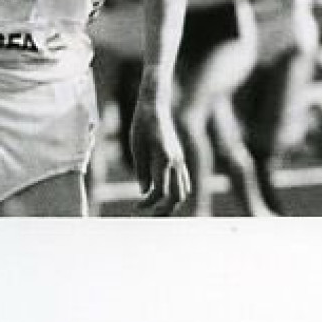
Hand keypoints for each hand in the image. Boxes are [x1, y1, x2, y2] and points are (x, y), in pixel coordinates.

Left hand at [129, 95, 189, 215]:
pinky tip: (163, 191)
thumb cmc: (141, 126)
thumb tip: (145, 192)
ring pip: (184, 189)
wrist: (154, 107)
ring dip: (173, 202)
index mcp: (163, 160)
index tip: (136, 207)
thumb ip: (142, 171)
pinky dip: (176, 191)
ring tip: (157, 207)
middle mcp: (175, 161)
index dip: (148, 204)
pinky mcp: (180, 157)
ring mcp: (180, 159)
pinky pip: (184, 180)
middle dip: (165, 209)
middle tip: (150, 214)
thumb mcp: (136, 148)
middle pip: (178, 196)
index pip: (160, 192)